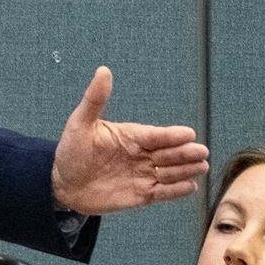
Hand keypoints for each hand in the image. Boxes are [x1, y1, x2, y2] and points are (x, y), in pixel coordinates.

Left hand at [49, 66, 209, 214]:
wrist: (63, 183)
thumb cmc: (71, 151)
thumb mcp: (80, 123)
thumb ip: (95, 99)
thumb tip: (103, 70)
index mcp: (132, 136)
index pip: (156, 135)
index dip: (172, 136)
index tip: (188, 134)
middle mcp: (142, 154)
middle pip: (169, 153)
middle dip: (185, 153)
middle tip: (201, 153)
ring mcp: (143, 174)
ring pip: (170, 172)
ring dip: (184, 171)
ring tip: (200, 168)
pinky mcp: (141, 194)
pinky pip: (162, 192)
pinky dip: (176, 191)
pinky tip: (190, 187)